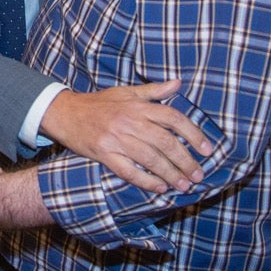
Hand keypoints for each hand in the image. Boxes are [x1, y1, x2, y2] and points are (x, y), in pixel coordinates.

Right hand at [39, 80, 212, 193]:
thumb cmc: (98, 103)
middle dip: (185, 161)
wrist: (64, 113)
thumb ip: (153, 90)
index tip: (207, 150)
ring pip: (150, 159)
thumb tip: (178, 83)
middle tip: (198, 175)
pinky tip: (159, 188)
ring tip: (184, 185)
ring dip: (170, 174)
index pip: (173, 118)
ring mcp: (116, 139)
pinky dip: (146, 181)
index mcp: (138, 106)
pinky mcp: (104, 154)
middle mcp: (129, 121)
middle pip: (165, 142)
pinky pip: (128, 171)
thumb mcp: (125, 91)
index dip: (193, 134)